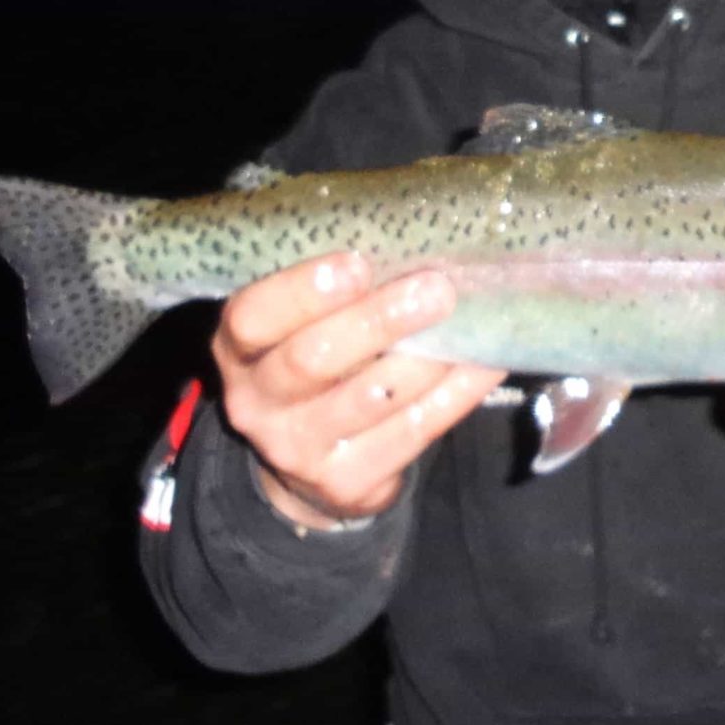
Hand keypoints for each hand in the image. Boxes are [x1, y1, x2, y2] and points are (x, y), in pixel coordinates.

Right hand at [213, 252, 507, 531]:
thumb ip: (331, 293)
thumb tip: (408, 241)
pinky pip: (413, 431)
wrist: (308, 470)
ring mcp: (299, 450)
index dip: (302, 291)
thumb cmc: (314, 367)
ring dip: (425, 357)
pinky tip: (484, 361)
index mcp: (239, 351)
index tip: (357, 264)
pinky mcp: (347, 483)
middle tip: (434, 289)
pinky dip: (456, 392)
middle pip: (312, 360)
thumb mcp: (296, 329)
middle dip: (378, 320)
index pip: (251, 318)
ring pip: (370, 398)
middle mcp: (257, 404)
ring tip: (464, 318)